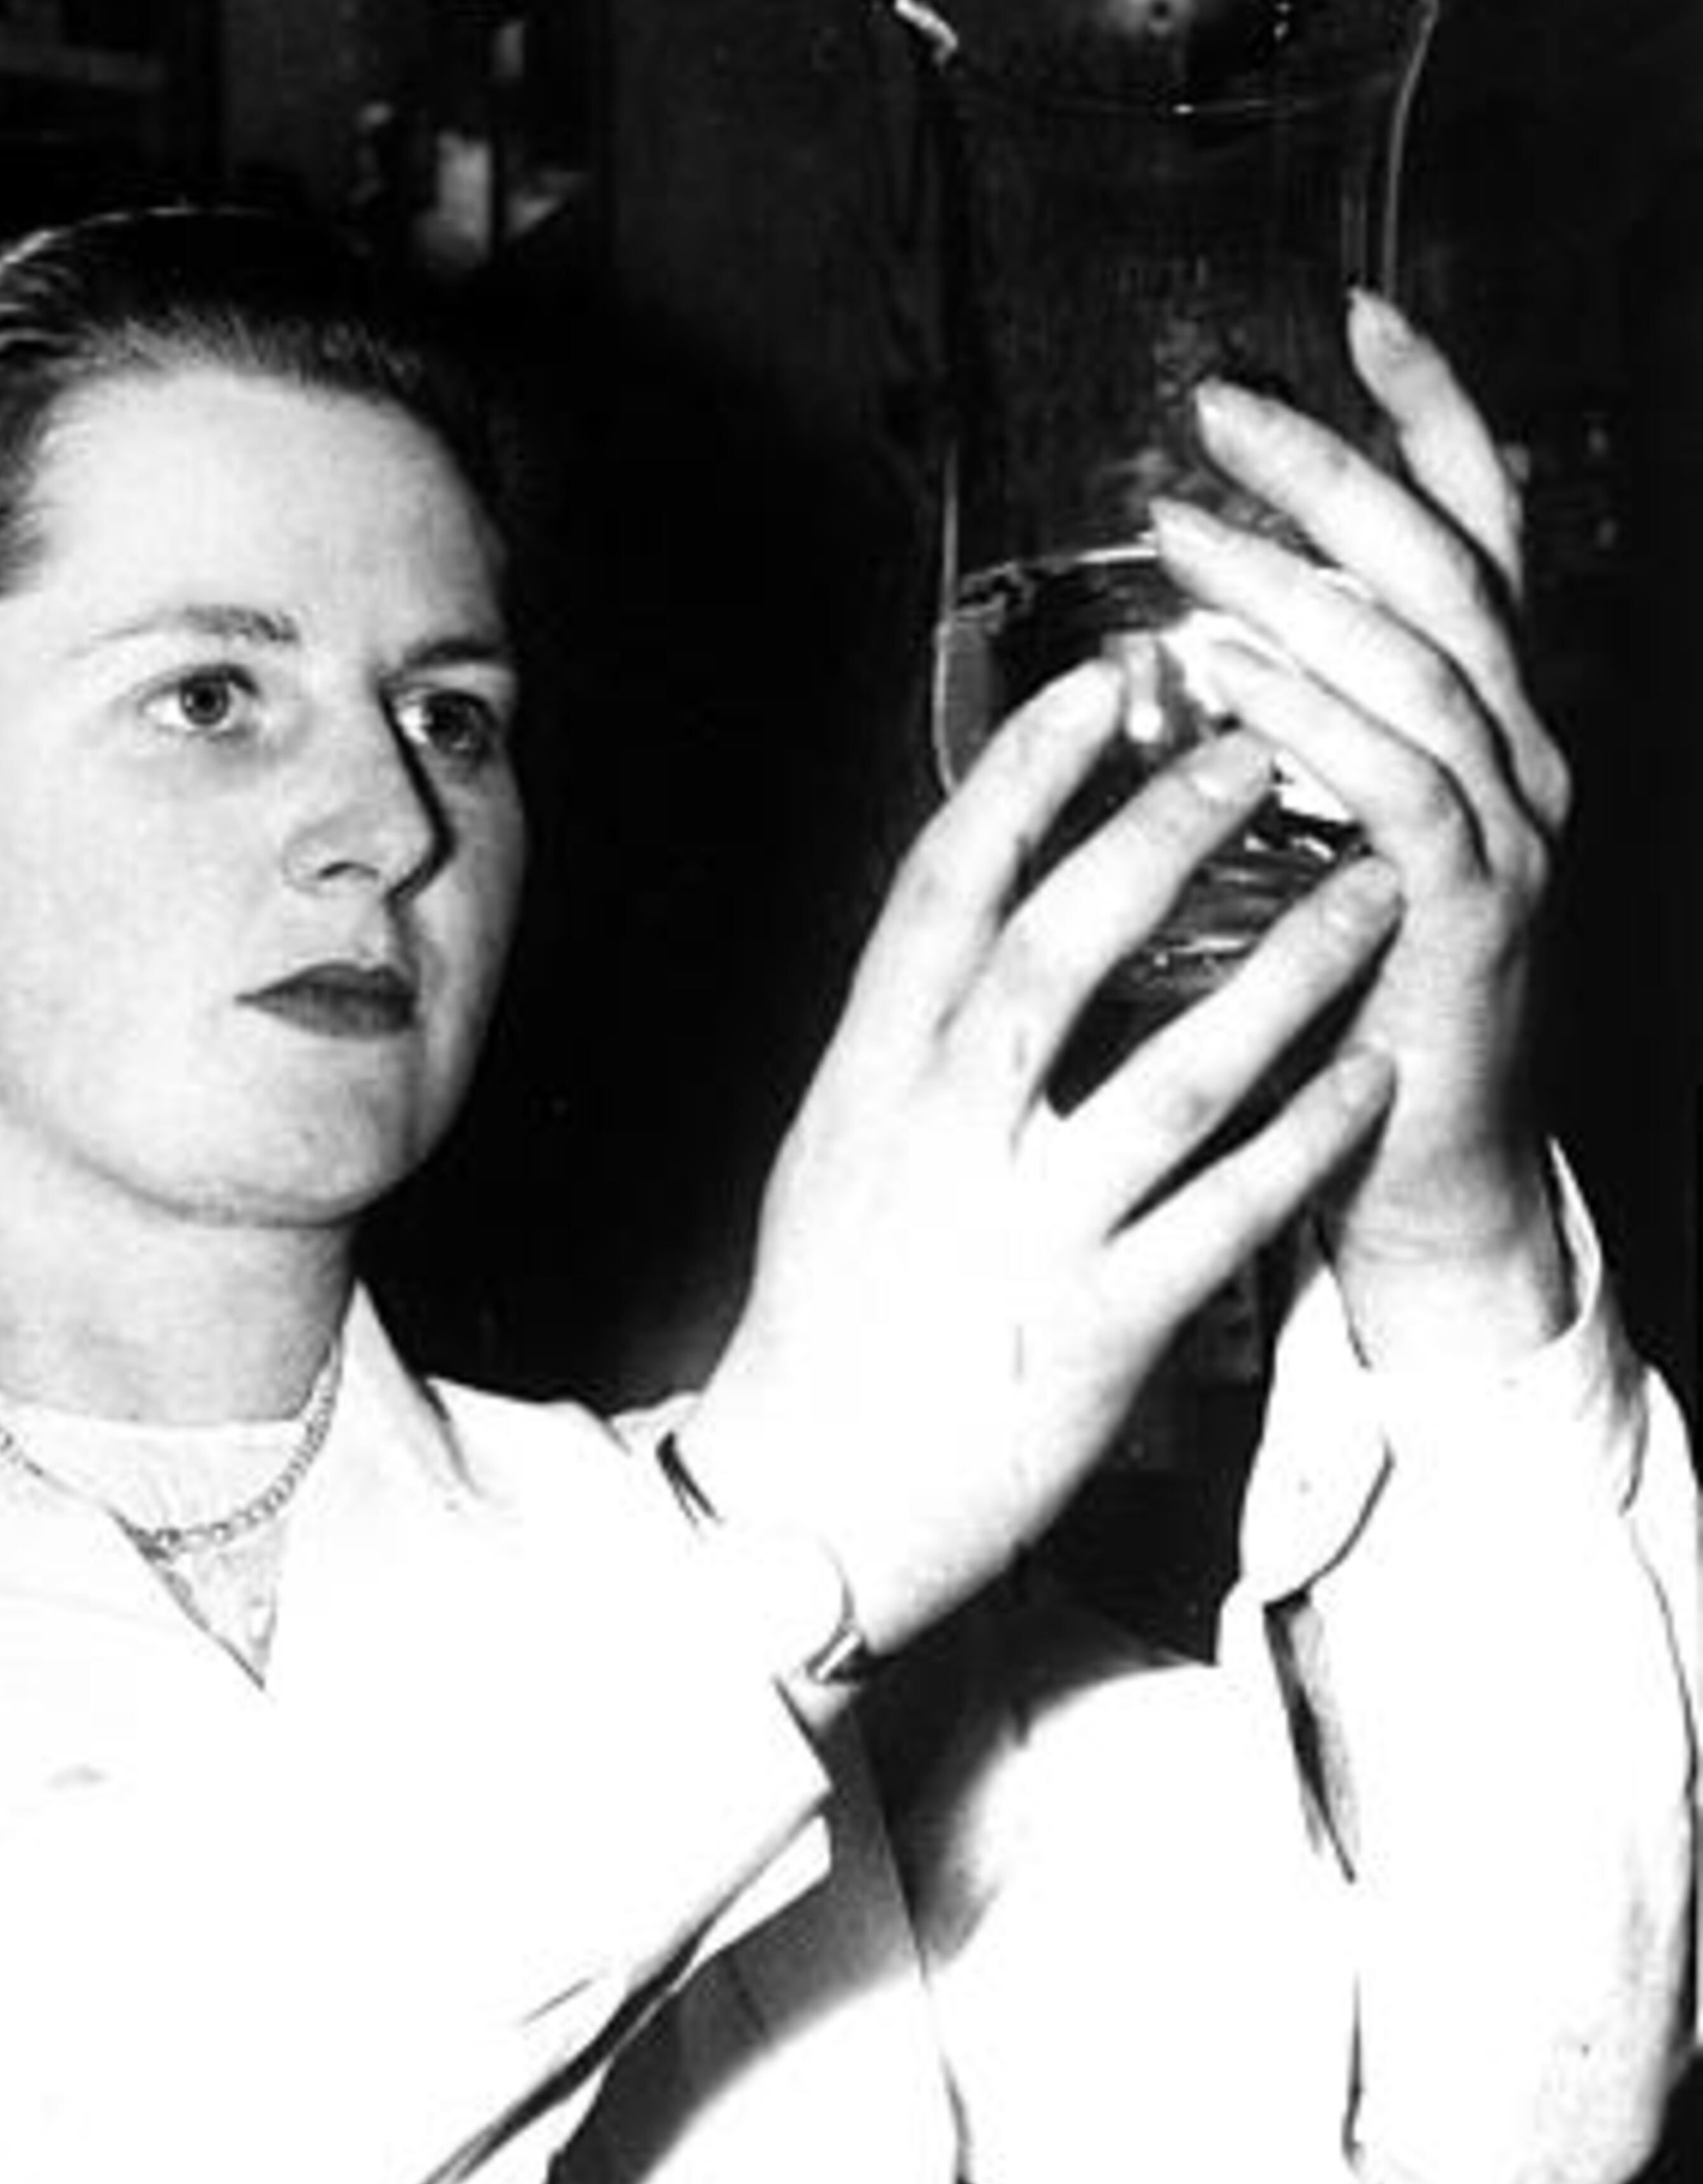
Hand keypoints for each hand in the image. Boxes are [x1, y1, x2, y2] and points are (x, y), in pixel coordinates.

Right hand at [683, 662, 1404, 1657]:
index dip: (1024, 776)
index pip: (943, 895)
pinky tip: (1369, 1072)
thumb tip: (974, 907)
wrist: (812, 1500)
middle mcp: (946, 1143)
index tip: (1101, 683)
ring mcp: (1027, 1237)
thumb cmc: (829, 1312)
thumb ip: (908, 1037)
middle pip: (1061, 952)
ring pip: (1178, 1077)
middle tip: (1260, 750)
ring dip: (1288, 973)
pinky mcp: (1104, 1331)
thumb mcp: (838, 1150)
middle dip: (1163, 836)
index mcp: (871, 1083)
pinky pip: (1232, 1216)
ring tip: (1371, 892)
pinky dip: (1309, 1139)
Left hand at [1148, 292, 1572, 1365]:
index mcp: (1487, 721)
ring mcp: (1511, 827)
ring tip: (1181, 531)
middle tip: (1221, 407)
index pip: (1476, 530)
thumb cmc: (1347, 996)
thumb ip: (1302, 734)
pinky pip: (1399, 787)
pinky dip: (1314, 720)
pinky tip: (1235, 675)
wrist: (1421, 1171)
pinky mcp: (1470, 910)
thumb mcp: (1332, 837)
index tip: (1356, 316)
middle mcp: (1521, 752)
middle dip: (1334, 473)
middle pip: (1442, 568)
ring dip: (1294, 586)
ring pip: (1417, 666)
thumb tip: (1206, 628)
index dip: (1429, 417)